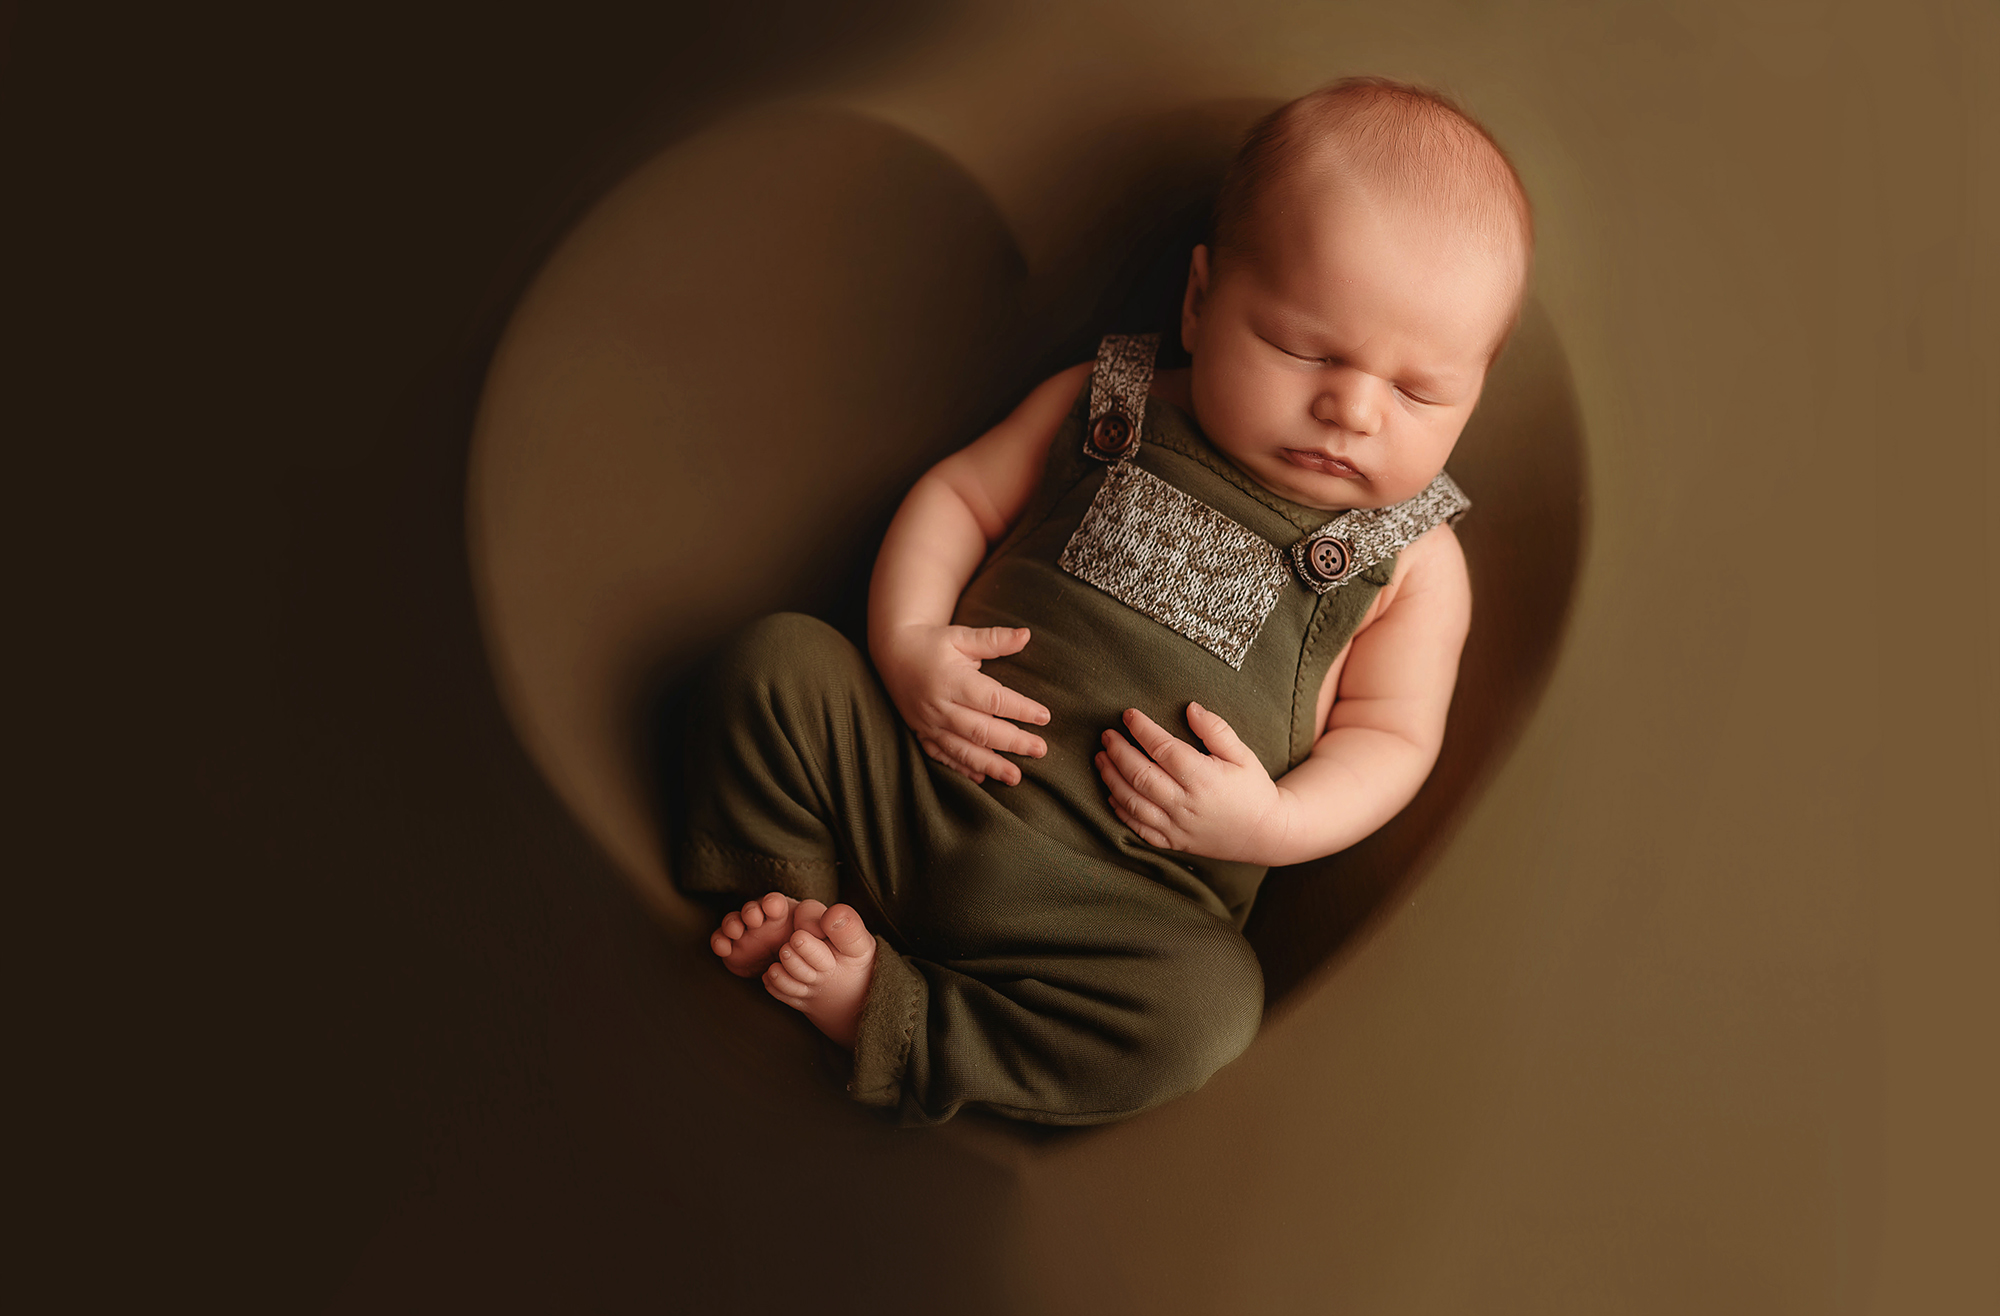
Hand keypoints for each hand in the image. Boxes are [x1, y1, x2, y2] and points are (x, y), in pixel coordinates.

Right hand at [875, 624, 1049, 784]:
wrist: (892, 653)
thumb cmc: (933, 643)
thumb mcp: (961, 636)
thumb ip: (994, 639)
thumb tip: (1027, 634)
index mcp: (952, 679)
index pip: (992, 699)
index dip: (1020, 709)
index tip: (1044, 716)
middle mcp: (940, 705)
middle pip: (981, 730)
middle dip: (1013, 742)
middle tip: (1040, 750)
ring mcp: (929, 723)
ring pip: (963, 750)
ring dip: (990, 765)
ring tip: (1016, 777)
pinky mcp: (921, 733)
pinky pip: (942, 756)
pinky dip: (961, 768)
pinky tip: (981, 778)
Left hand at [1095, 703, 1290, 862]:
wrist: (1265, 834)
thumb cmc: (1254, 790)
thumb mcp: (1243, 755)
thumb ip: (1217, 730)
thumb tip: (1190, 708)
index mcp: (1205, 779)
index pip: (1164, 749)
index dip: (1142, 729)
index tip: (1128, 714)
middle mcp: (1186, 804)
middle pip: (1141, 775)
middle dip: (1119, 752)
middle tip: (1106, 735)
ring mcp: (1177, 826)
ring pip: (1134, 802)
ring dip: (1112, 778)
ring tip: (1100, 758)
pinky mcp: (1173, 842)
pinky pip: (1139, 828)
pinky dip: (1121, 811)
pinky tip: (1111, 793)